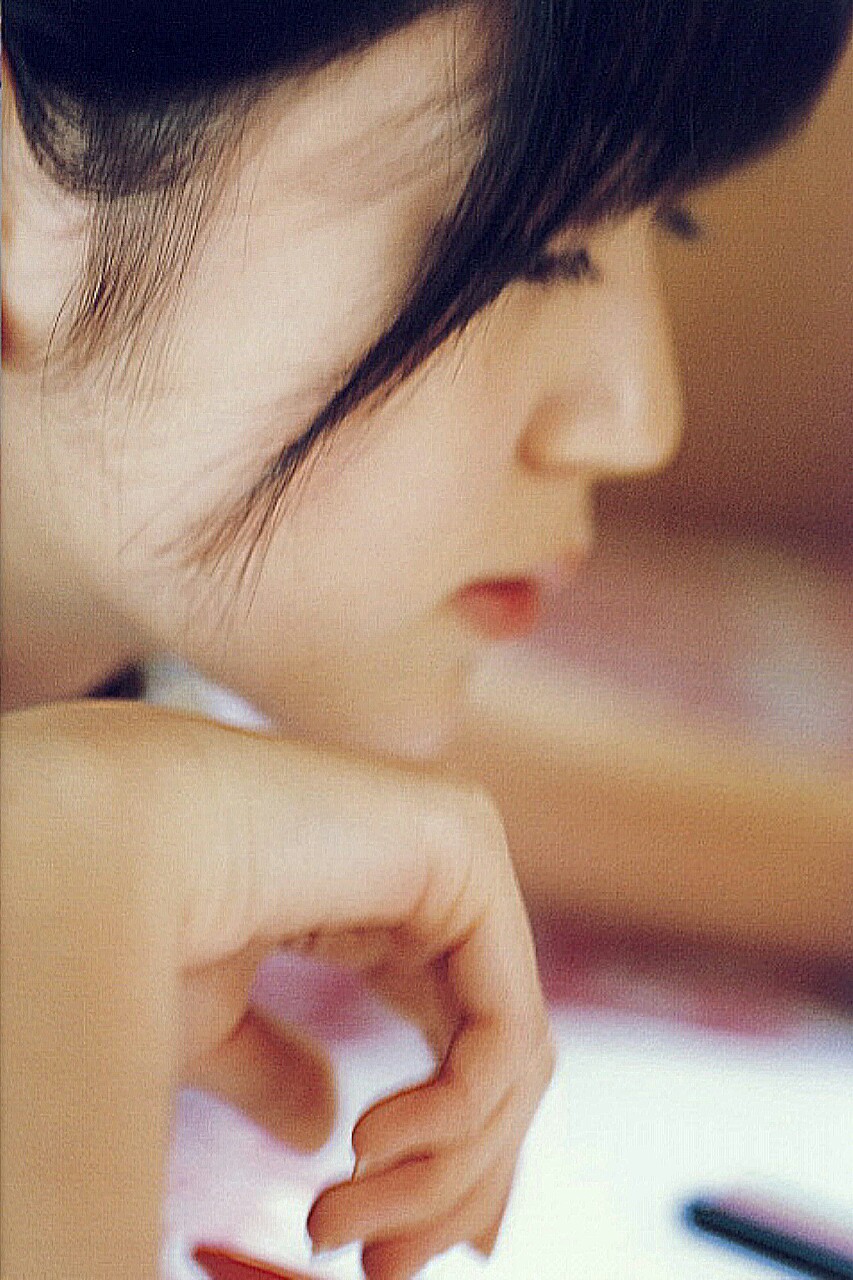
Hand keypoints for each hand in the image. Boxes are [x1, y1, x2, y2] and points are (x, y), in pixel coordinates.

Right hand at [1, 700, 552, 1279]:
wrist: (113, 845)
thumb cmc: (137, 927)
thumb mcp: (215, 1024)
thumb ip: (280, 1072)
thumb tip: (322, 1125)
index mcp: (384, 900)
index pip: (465, 1041)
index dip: (453, 1158)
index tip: (400, 1255)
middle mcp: (437, 873)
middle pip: (499, 1063)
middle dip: (447, 1184)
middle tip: (380, 1270)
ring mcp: (458, 853)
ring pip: (509, 1060)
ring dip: (437, 1170)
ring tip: (339, 1221)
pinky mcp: (465, 847)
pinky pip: (508, 1025)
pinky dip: (456, 1114)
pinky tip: (367, 1144)